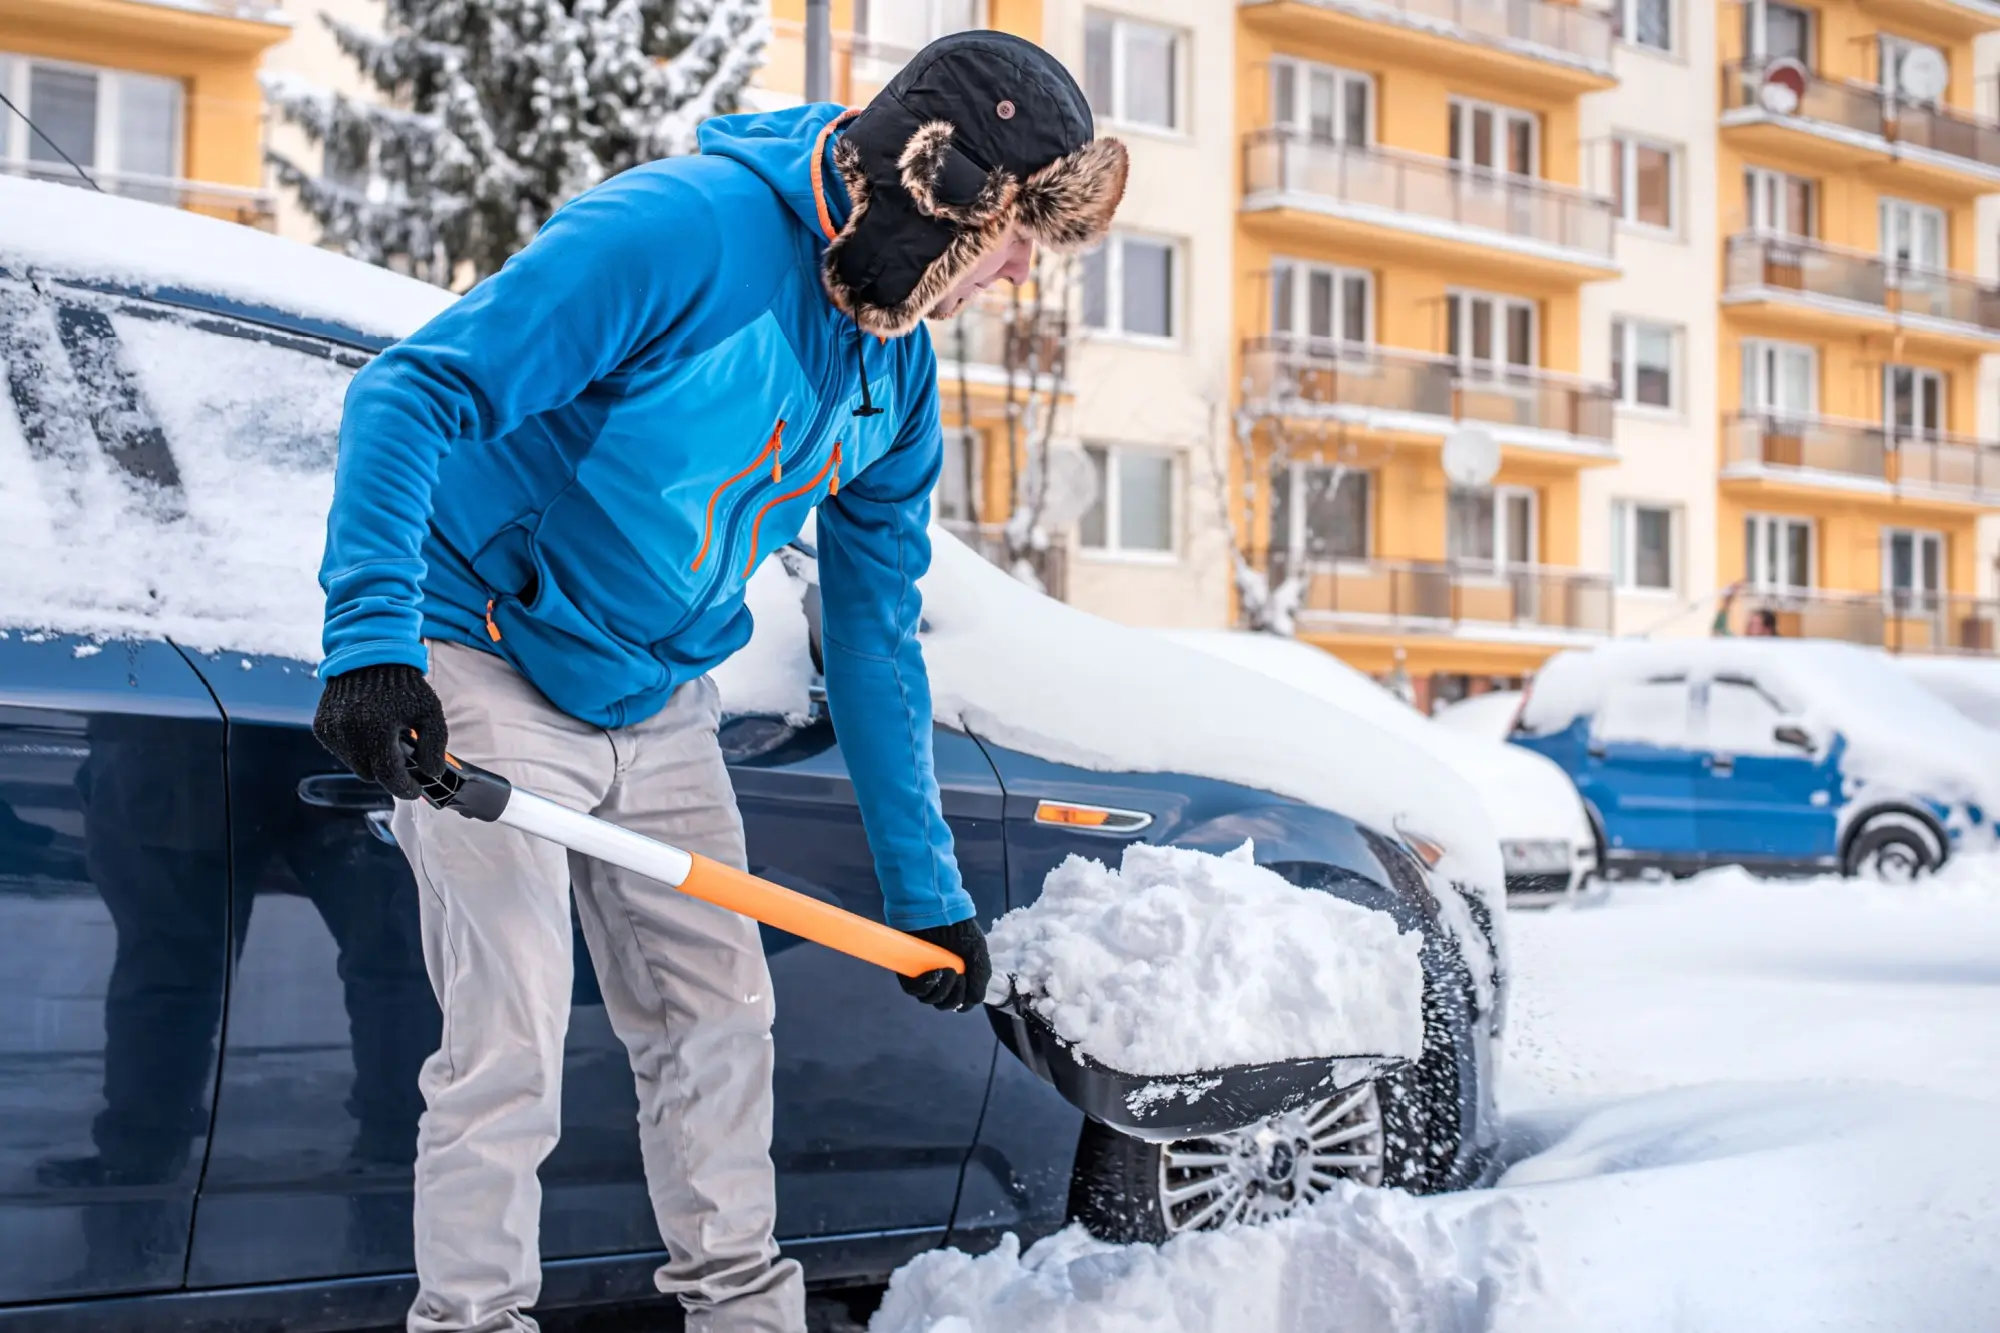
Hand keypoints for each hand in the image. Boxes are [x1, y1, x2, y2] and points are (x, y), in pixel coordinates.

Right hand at [313, 663, 447, 800]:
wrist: (370, 656)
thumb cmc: (405, 686)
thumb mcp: (430, 712)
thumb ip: (434, 745)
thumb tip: (431, 774)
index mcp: (378, 730)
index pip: (389, 776)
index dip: (405, 788)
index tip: (416, 789)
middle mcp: (349, 733)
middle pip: (372, 775)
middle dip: (389, 771)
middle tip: (403, 755)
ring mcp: (332, 731)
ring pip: (355, 765)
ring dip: (371, 760)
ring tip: (385, 737)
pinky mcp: (322, 727)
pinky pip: (342, 752)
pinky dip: (356, 748)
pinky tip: (368, 729)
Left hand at [898, 918, 990, 1012]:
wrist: (937, 911)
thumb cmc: (959, 929)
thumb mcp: (978, 952)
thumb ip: (980, 978)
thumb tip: (973, 1002)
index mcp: (959, 976)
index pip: (960, 1002)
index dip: (963, 1000)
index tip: (967, 985)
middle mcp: (941, 979)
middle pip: (946, 1003)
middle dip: (954, 997)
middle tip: (958, 976)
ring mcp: (924, 976)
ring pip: (931, 999)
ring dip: (942, 991)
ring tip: (946, 970)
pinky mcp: (908, 972)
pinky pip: (915, 991)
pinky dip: (926, 986)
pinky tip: (934, 972)